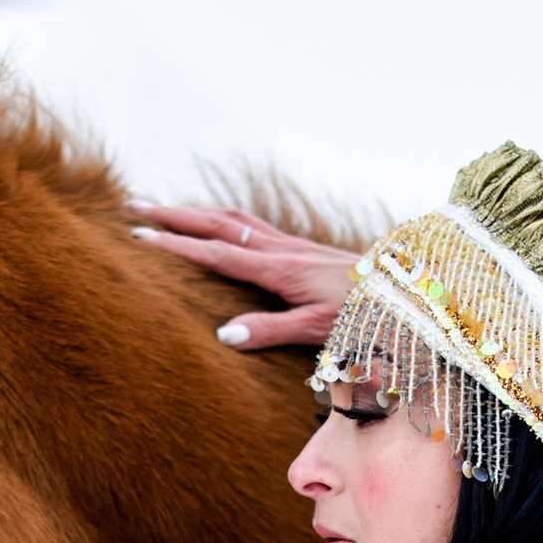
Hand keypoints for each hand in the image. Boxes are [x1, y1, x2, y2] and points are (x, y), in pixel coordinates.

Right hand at [129, 205, 361, 350]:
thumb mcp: (318, 328)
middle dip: (175, 216)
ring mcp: (292, 247)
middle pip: (218, 225)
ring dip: (197, 212)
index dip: (177, 246)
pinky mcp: (302, 250)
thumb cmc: (364, 314)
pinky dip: (224, 219)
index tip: (140, 237)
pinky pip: (253, 225)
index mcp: (280, 270)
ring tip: (165, 210)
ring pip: (235, 219)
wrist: (408, 290)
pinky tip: (217, 224)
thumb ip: (271, 330)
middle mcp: (282, 251)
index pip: (217, 254)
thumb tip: (223, 333)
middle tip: (135, 209)